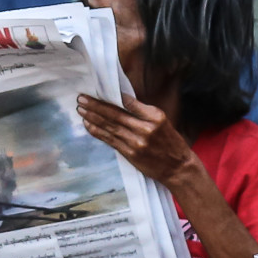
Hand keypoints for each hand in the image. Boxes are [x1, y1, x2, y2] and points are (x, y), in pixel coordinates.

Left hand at [78, 93, 199, 188]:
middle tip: (81, 98)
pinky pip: (110, 140)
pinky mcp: (129, 153)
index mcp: (155, 117)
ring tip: (80, 109)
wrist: (177, 167)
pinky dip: (97, 131)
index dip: (111, 97)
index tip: (97, 90)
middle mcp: (145, 129)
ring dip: (92, 117)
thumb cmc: (170, 142)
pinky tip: (88, 124)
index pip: (129, 103)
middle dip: (95, 105)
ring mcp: (136, 142)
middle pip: (115, 114)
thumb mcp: (163, 121)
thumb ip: (143, 112)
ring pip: (109, 127)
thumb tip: (122, 100)